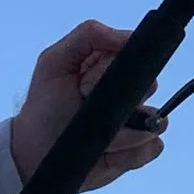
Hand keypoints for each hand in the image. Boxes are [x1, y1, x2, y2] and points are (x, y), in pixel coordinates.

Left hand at [7, 21, 164, 193]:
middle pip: (150, 86)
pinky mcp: (136, 150)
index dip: (121, 68)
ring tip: (99, 138)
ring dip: (126, 133)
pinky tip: (107, 153)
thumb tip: (129, 37)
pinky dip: (130, 153)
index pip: (137, 56)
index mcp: (108, 67)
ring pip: (155, 121)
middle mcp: (124, 93)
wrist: (37, 157)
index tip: (92, 83)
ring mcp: (133, 123)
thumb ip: (88, 36)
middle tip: (92, 110)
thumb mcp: (55, 62)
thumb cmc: (44, 108)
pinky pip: (153, 147)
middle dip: (125, 102)